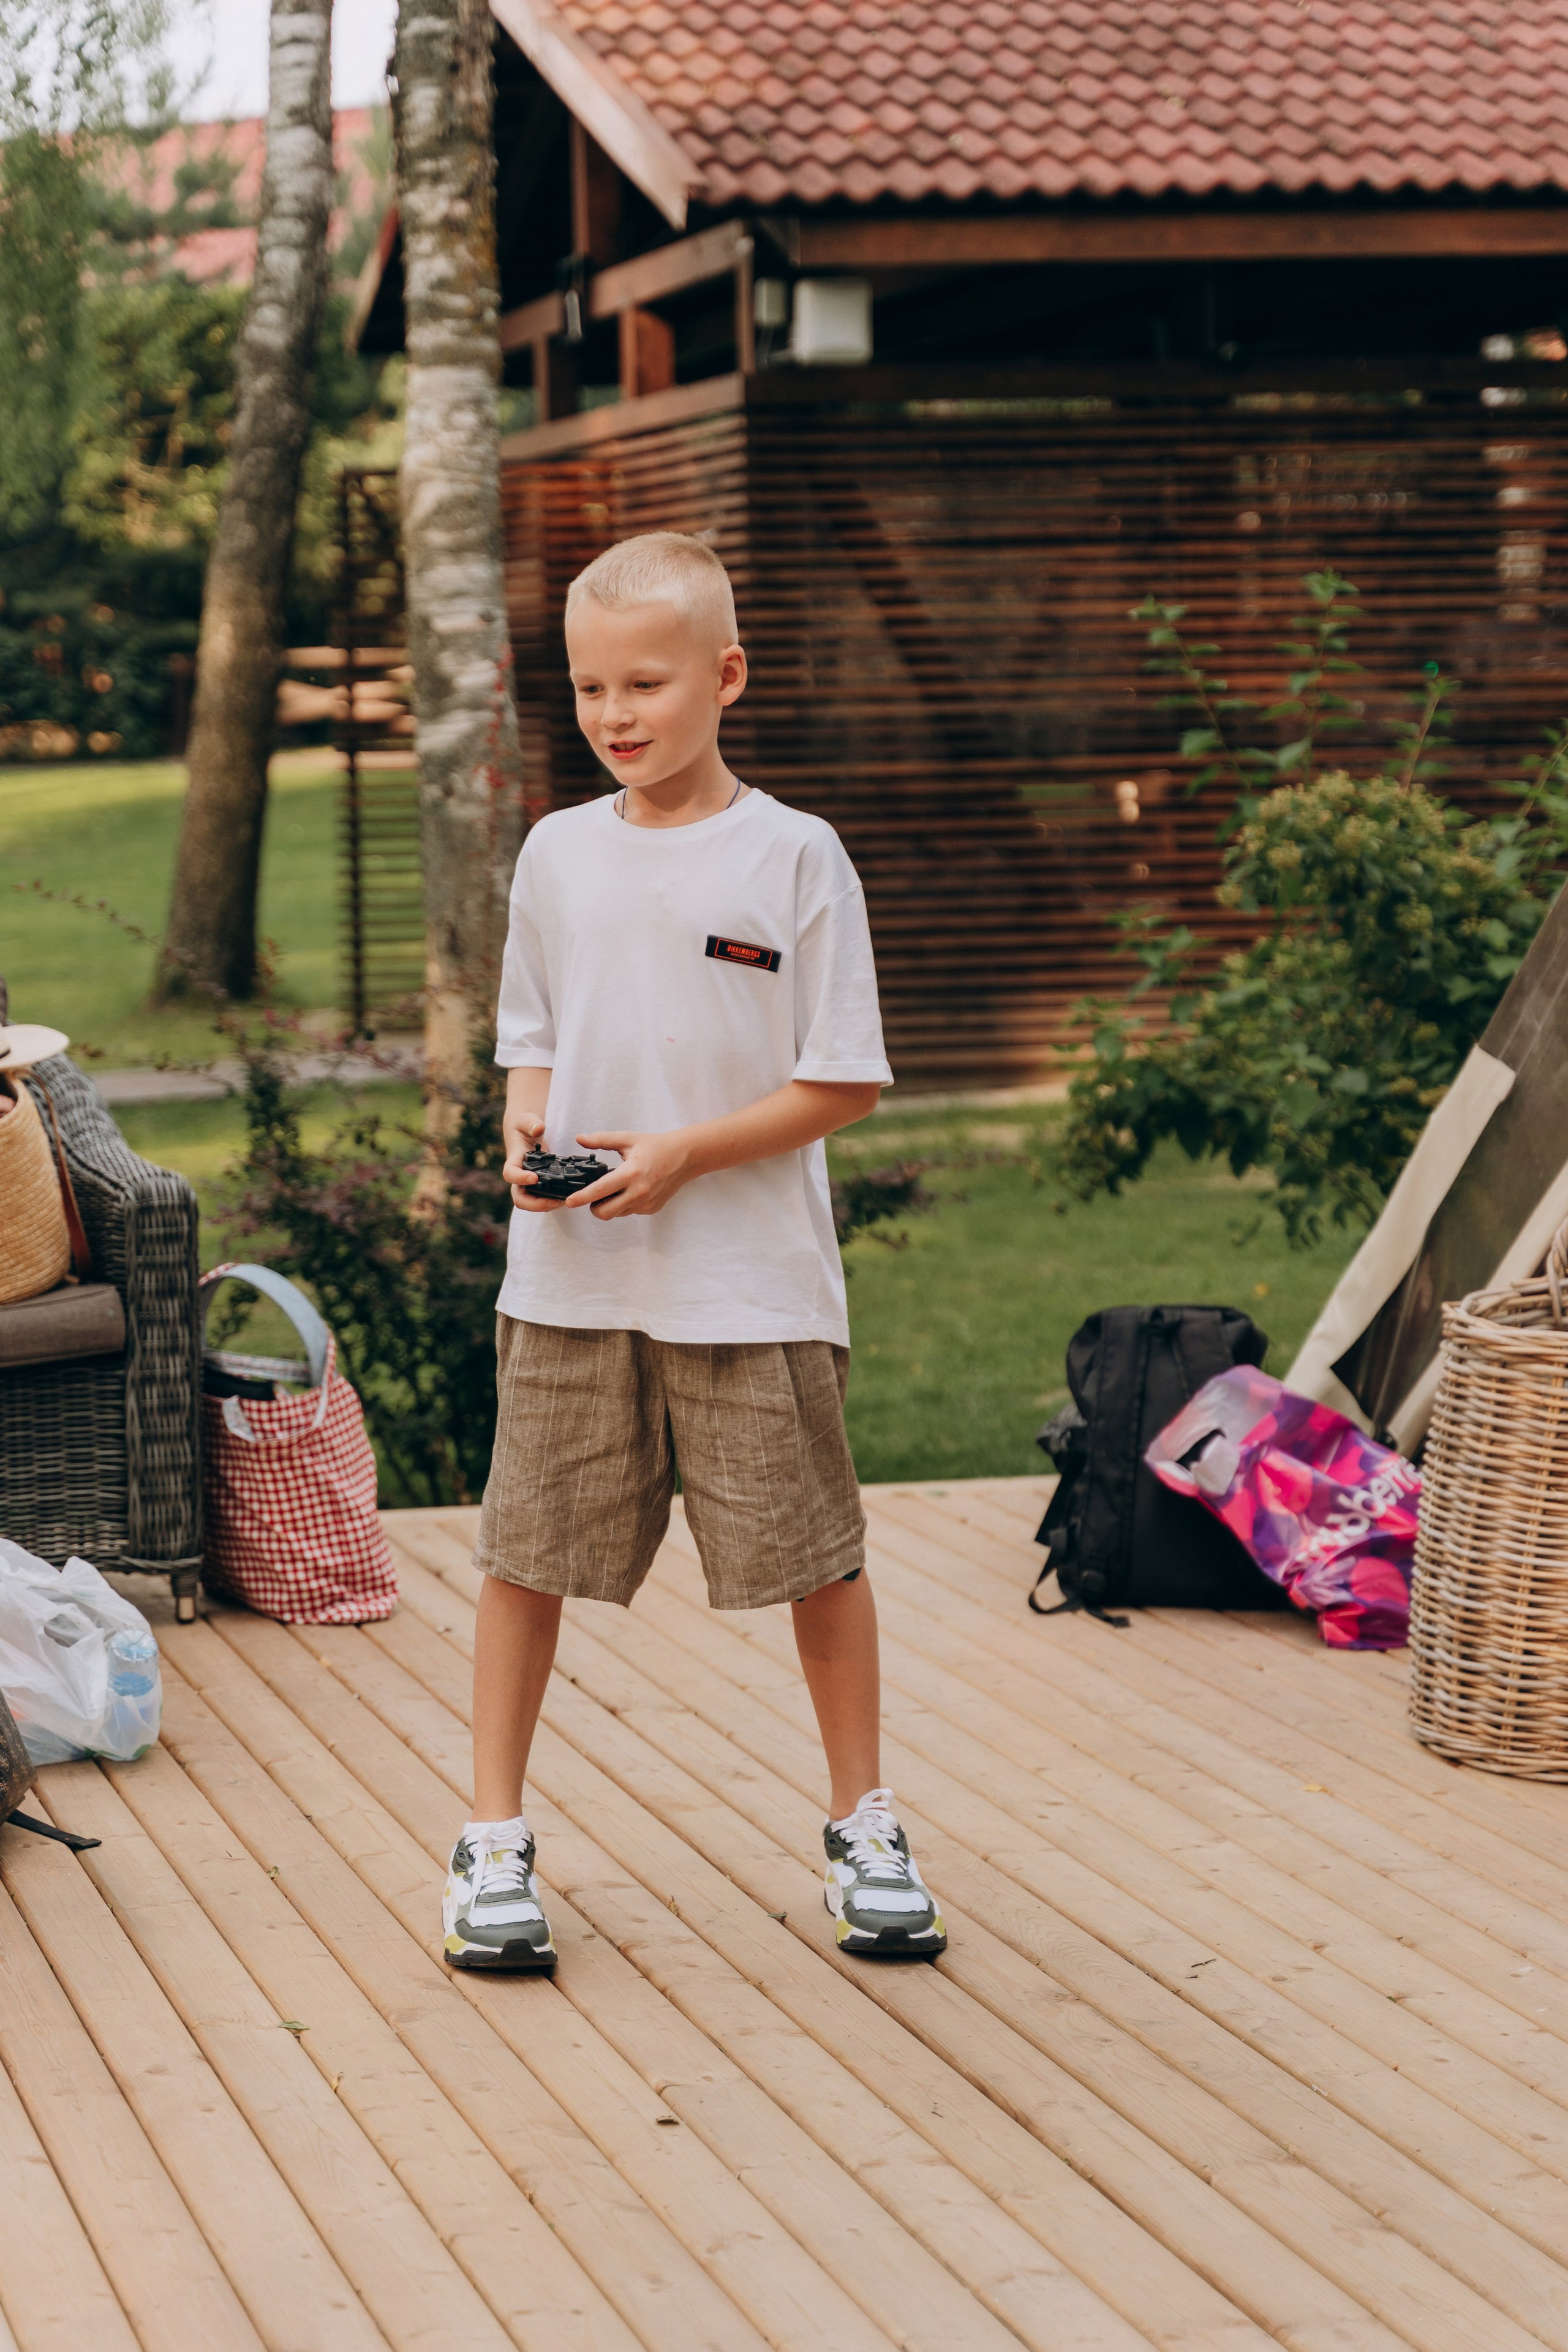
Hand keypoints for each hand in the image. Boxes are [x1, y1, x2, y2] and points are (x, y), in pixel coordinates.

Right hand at [502, 1111, 557, 1211]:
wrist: (525, 1131)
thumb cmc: (524, 1125)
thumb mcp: (526, 1120)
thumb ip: (532, 1123)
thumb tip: (539, 1128)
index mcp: (513, 1160)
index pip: (510, 1174)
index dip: (519, 1178)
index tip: (534, 1178)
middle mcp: (518, 1175)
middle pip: (519, 1198)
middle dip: (534, 1204)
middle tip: (553, 1201)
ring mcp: (527, 1182)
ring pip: (530, 1202)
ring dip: (545, 1206)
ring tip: (564, 1201)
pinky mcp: (537, 1184)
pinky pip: (541, 1197)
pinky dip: (552, 1201)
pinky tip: (567, 1198)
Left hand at [568, 1130, 693, 1218]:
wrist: (683, 1157)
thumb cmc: (655, 1146)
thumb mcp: (627, 1139)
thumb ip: (602, 1140)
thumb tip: (580, 1138)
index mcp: (631, 1173)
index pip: (601, 1190)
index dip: (582, 1197)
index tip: (569, 1202)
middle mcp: (639, 1191)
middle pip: (606, 1212)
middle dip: (594, 1208)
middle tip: (592, 1197)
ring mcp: (646, 1203)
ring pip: (617, 1214)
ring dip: (609, 1206)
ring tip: (613, 1190)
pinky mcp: (651, 1208)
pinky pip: (630, 1212)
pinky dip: (624, 1205)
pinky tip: (629, 1191)